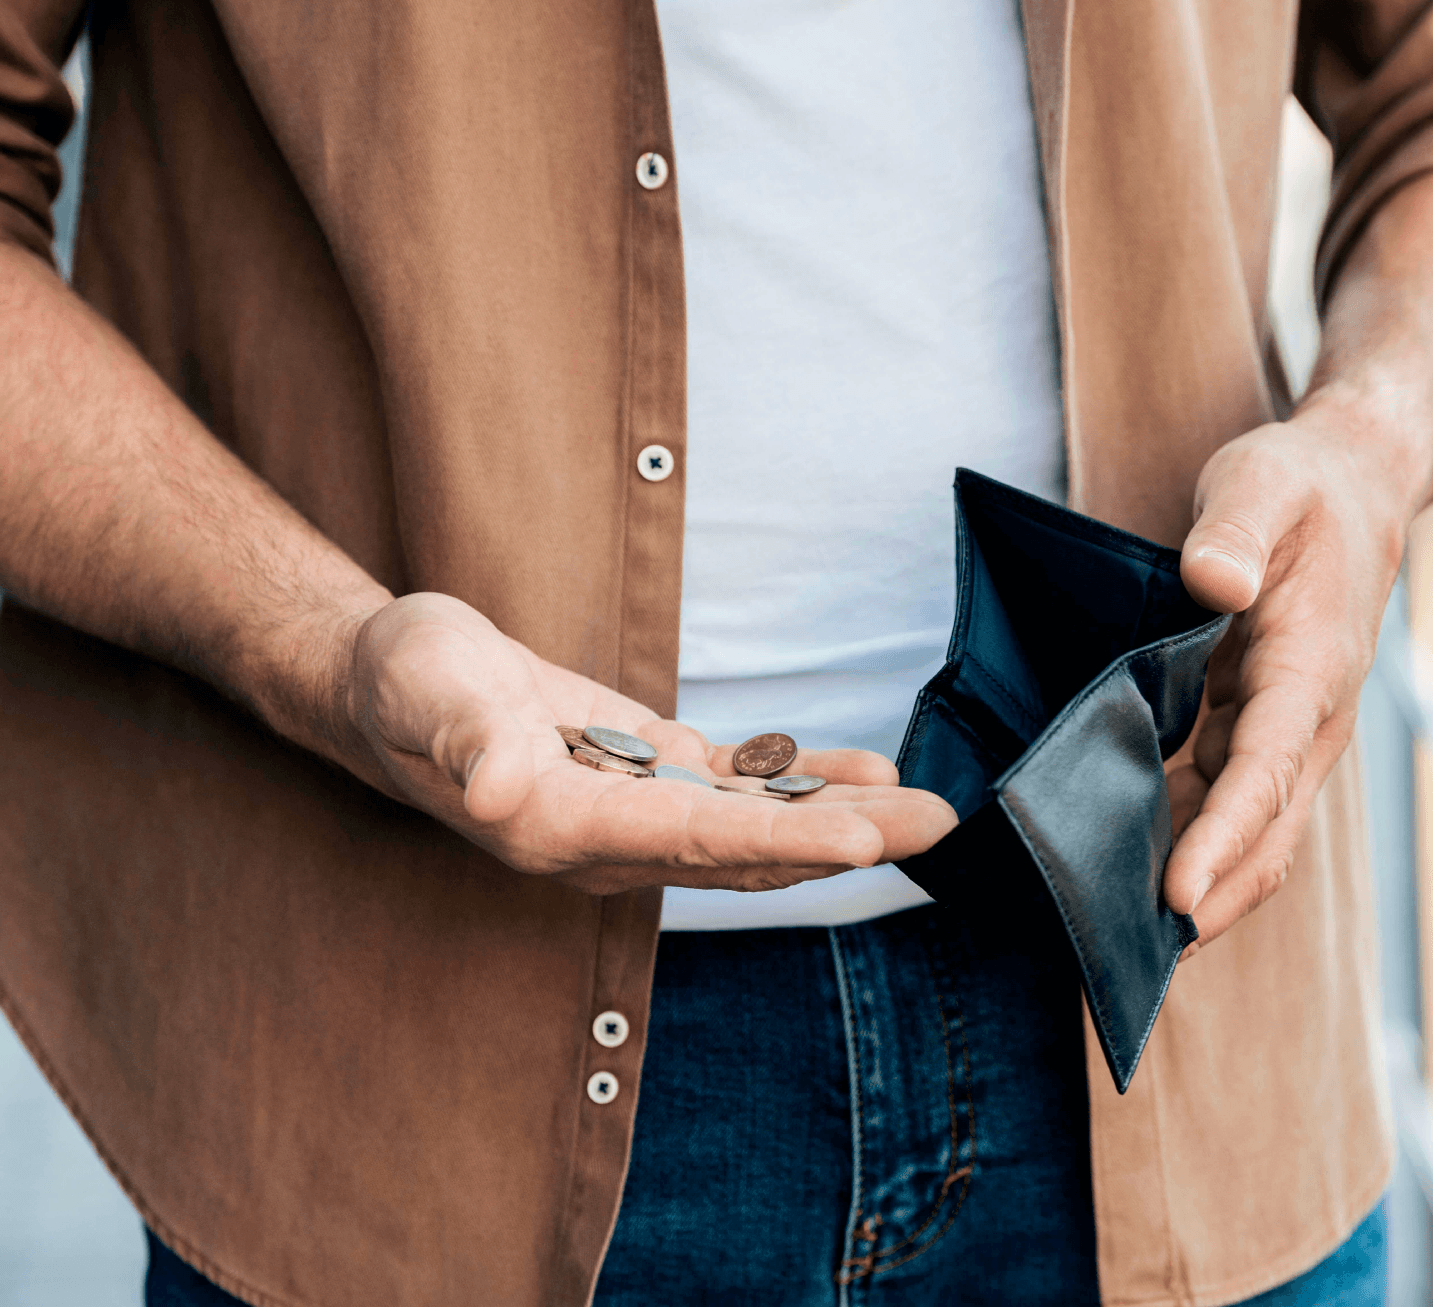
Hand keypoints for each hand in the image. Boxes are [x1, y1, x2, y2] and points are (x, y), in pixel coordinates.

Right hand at [328, 592, 957, 893]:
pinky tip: (865, 770)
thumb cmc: (406, 684)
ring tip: (928, 808)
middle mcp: (609, 838)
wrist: (396, 683)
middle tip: (937, 827)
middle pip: (744, 848)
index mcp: (559, 826)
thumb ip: (466, 742)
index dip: (780, 841)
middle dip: (843, 840)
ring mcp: (636, 812)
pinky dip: (803, 781)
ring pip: (754, 824)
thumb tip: (494, 791)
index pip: (689, 840)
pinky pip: (740, 788)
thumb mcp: (425, 692)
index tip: (862, 840)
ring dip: (842, 816)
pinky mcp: (650, 777)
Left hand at [1162, 402, 1410, 945]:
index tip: (1180, 897)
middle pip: (1265, 832)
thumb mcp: (1262, 482)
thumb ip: (1236, 532)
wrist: (1354, 487)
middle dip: (1210, 899)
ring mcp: (1285, 732)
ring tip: (1113, 937)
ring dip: (1194, 887)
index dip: (1224, 838)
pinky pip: (1223, 803)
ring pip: (1246, 832)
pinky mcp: (1258, 730)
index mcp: (1313, 668)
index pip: (1269, 770)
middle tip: (1130, 957)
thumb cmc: (1302, 487)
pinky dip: (1182, 844)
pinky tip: (1120, 868)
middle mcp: (1308, 719)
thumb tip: (1213, 582)